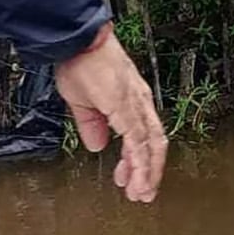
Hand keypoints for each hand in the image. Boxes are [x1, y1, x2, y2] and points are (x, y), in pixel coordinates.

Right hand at [54, 24, 167, 202]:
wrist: (78, 41)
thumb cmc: (81, 63)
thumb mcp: (83, 102)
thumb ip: (92, 126)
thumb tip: (97, 146)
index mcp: (132, 101)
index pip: (144, 136)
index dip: (141, 159)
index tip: (132, 179)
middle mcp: (139, 103)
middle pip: (155, 143)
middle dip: (150, 171)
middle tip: (143, 193)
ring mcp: (135, 104)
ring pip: (150, 145)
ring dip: (147, 172)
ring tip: (140, 193)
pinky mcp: (126, 107)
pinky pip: (138, 140)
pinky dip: (140, 162)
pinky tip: (136, 177)